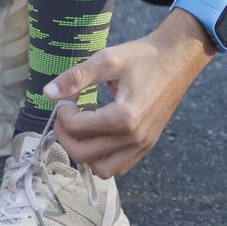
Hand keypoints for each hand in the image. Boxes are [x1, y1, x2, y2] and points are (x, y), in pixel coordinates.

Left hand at [44, 13, 212, 177]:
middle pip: (84, 155)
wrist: (177, 58)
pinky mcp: (148, 145)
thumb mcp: (106, 60)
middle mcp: (135, 137)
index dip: (62, 114)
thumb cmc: (143, 56)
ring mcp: (143, 144)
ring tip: (82, 129)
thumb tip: (48, 93)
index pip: (78, 128)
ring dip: (84, 153)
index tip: (65, 99)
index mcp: (124, 116)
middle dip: (66, 137)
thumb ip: (75, 78)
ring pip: (103, 169)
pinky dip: (103, 158)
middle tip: (65, 117)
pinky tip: (98, 135)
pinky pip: (120, 166)